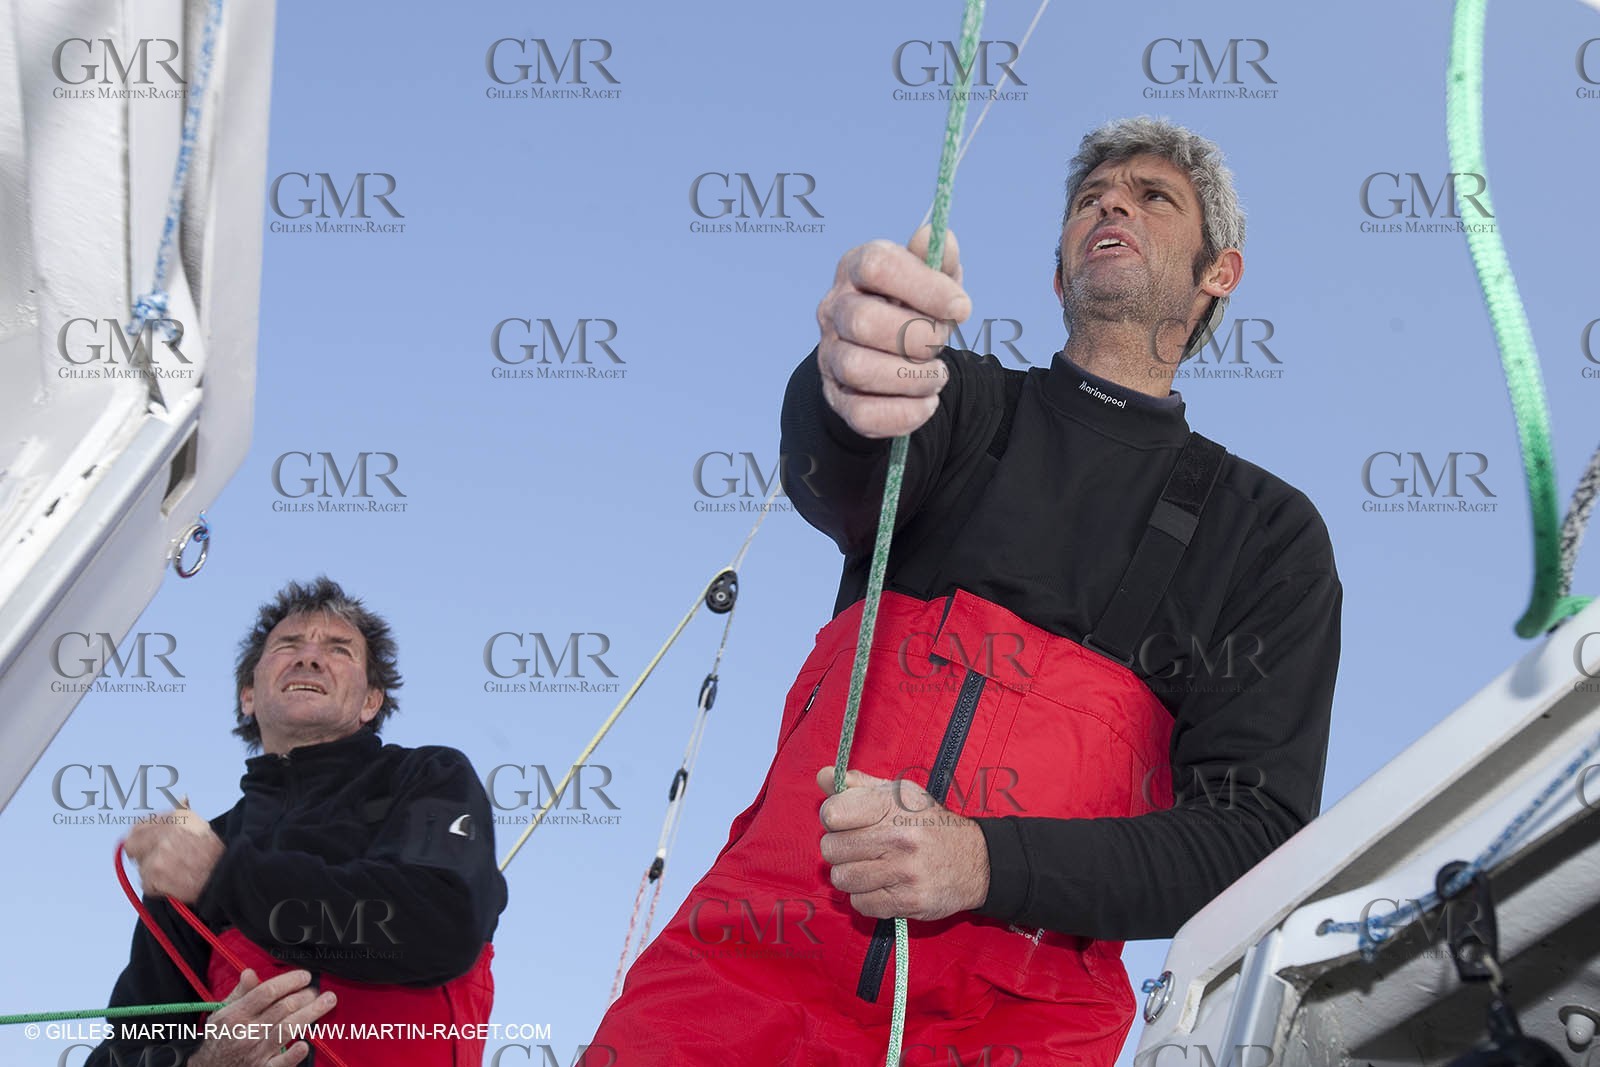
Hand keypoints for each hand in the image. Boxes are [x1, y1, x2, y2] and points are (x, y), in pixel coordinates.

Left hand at [125, 805, 224, 902]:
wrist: (224, 875)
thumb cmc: (213, 854)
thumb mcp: (200, 825)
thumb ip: (184, 812)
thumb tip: (182, 798)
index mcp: (175, 818)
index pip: (140, 824)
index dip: (138, 835)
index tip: (142, 843)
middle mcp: (166, 832)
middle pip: (132, 844)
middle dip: (138, 854)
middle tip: (151, 861)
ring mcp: (159, 853)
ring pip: (141, 866)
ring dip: (153, 873)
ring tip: (174, 873)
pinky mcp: (155, 873)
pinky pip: (146, 883)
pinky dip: (158, 887)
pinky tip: (174, 882)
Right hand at [188, 969, 335, 1066]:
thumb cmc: (219, 1039)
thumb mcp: (222, 1012)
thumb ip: (240, 993)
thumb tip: (250, 973)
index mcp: (236, 1015)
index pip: (267, 992)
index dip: (289, 981)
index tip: (304, 976)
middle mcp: (246, 1032)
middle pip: (282, 1009)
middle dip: (305, 996)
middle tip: (316, 991)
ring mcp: (256, 1052)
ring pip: (287, 1029)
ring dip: (311, 1014)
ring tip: (327, 1002)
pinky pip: (281, 1062)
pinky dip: (294, 1054)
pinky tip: (306, 1043)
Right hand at [815, 225, 969, 437]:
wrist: (890, 352)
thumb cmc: (913, 307)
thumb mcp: (933, 277)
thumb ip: (939, 256)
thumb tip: (936, 237)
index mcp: (856, 268)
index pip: (877, 266)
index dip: (923, 287)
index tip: (961, 307)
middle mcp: (834, 309)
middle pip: (863, 320)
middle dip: (917, 337)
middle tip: (940, 344)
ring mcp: (830, 354)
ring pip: (858, 369)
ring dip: (911, 377)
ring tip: (935, 375)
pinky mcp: (836, 397)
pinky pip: (862, 414)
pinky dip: (903, 413)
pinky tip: (925, 402)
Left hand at [815, 766, 989, 921]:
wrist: (976, 860)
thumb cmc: (930, 823)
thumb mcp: (900, 794)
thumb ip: (858, 785)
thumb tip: (823, 776)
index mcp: (892, 805)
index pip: (832, 814)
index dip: (833, 818)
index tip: (844, 821)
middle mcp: (898, 837)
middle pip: (831, 849)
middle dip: (839, 849)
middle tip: (858, 847)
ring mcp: (904, 871)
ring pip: (842, 879)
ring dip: (850, 875)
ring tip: (869, 867)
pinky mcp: (908, 901)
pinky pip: (860, 904)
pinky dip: (865, 897)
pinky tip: (881, 885)